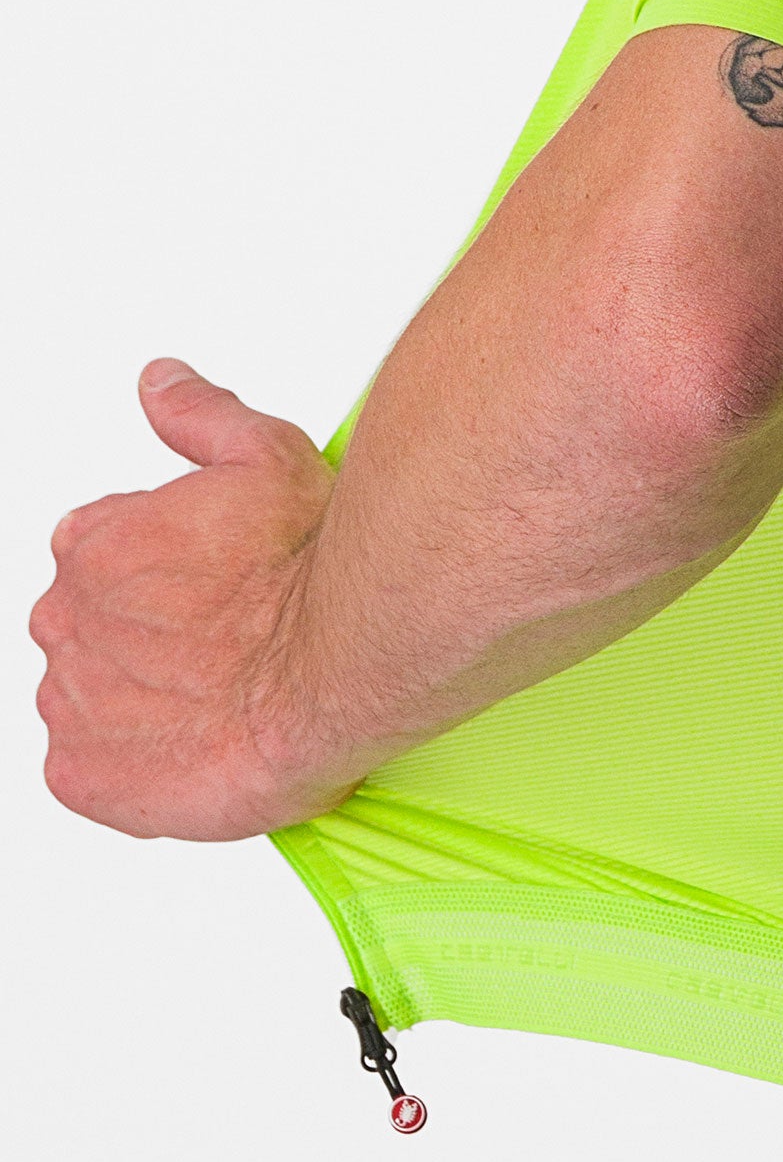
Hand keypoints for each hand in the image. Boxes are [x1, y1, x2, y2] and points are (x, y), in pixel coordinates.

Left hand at [31, 359, 346, 840]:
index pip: (102, 558)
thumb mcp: (269, 457)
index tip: (217, 590)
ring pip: (93, 699)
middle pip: (94, 629)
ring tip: (226, 699)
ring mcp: (70, 701)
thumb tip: (162, 385)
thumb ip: (203, 418)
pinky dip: (138, 767)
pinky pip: (90, 772)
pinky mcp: (85, 776)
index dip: (168, 576)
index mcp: (93, 545)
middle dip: (154, 639)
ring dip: (146, 701)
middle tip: (233, 645)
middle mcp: (66, 619)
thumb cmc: (310, 575)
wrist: (338, 668)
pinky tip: (200, 743)